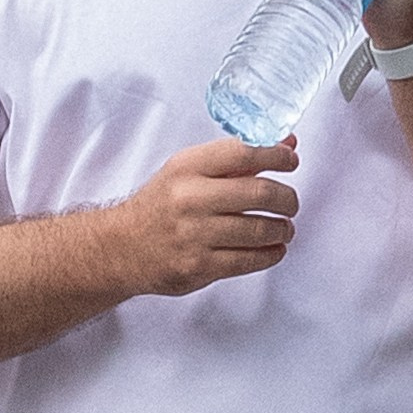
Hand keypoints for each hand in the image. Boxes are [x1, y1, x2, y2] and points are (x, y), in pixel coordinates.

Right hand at [107, 136, 297, 295]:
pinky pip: (248, 260)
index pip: (244, 153)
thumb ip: (235, 160)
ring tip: (284, 228)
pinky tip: (273, 249)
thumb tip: (286, 146)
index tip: (290, 161)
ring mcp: (194, 235)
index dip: (277, 156)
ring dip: (282, 229)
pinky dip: (270, 254)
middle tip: (291, 203)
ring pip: (260, 230)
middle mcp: (190, 198)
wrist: (122, 247)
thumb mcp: (188, 171)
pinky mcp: (199, 266)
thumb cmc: (160, 206)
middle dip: (287, 199)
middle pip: (260, 193)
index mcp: (187, 167)